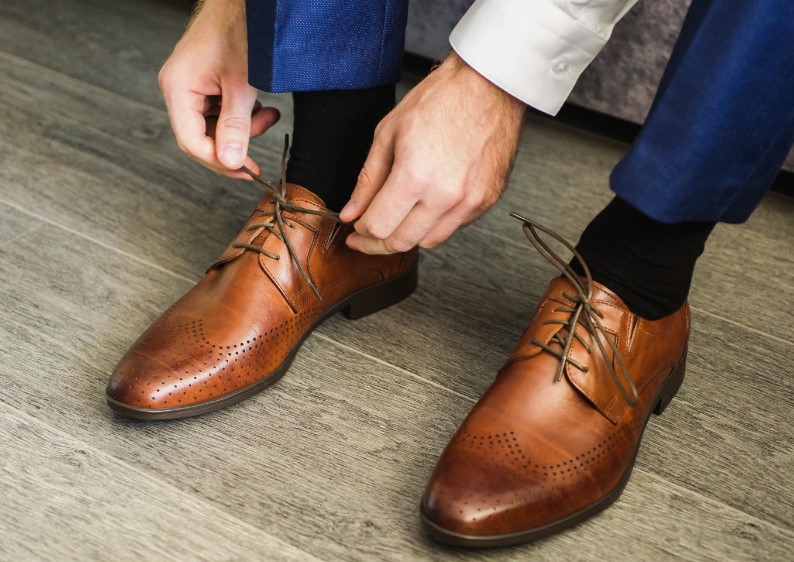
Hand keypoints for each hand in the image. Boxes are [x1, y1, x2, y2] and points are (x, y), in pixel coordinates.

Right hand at [158, 0, 279, 178]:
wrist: (247, 3)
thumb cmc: (242, 31)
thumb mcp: (242, 85)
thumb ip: (236, 126)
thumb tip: (230, 163)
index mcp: (178, 88)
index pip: (192, 142)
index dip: (219, 162)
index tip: (246, 172)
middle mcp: (179, 88)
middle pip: (202, 137)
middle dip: (235, 145)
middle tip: (259, 152)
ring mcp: (192, 85)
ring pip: (216, 126)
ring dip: (244, 127)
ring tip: (268, 114)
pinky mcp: (207, 82)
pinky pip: (222, 110)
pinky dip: (244, 113)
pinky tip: (261, 105)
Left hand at [339, 52, 525, 253]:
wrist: (489, 86)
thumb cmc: (441, 99)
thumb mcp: (388, 133)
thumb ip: (368, 179)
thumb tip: (352, 212)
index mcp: (415, 176)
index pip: (379, 226)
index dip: (361, 232)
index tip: (354, 230)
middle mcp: (446, 195)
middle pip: (402, 242)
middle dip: (378, 244)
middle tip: (367, 236)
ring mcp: (470, 201)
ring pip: (429, 241)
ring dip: (407, 236)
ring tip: (396, 220)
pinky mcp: (487, 201)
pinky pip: (453, 227)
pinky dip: (434, 224)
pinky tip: (425, 206)